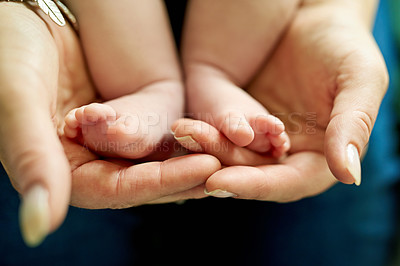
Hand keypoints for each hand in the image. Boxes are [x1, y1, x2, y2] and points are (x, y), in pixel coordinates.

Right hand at [0, 3, 219, 246]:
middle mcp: (86, 160)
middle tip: (230, 167)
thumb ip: (32, 161)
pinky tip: (216, 134)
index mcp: (57, 168)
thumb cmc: (10, 48)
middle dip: (186, 176)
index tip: (205, 171)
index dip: (158, 183)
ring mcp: (108, 141)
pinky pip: (160, 133)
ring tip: (233, 156)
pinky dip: (187, 136)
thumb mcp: (18, 100)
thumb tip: (38, 228)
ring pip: (155, 160)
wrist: (29, 9)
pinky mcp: (126, 118)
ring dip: (192, 159)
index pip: (114, 189)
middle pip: (142, 181)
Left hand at [173, 0, 386, 200]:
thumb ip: (353, 126)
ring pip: (232, 154)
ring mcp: (263, 140)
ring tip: (182, 130)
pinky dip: (204, 130)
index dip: (255, 186)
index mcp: (319, 157)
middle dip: (220, 164)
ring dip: (205, 147)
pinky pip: (222, 132)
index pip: (287, 183)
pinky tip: (183, 124)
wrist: (313, 18)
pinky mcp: (244, 120)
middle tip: (189, 151)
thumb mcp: (360, 80)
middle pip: (252, 172)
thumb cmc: (344, 45)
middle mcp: (288, 155)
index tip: (218, 184)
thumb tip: (350, 177)